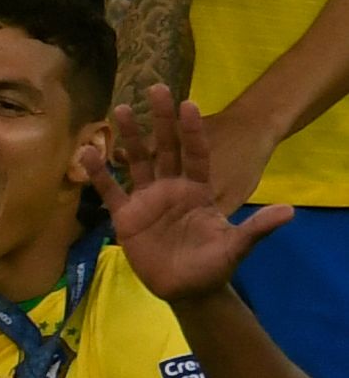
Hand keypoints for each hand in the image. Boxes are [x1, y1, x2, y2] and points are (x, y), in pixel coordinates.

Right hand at [81, 88, 289, 306]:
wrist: (186, 289)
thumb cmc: (213, 266)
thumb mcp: (237, 246)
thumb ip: (257, 227)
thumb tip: (289, 211)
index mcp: (197, 190)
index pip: (196, 154)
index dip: (192, 131)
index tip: (189, 104)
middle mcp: (171, 188)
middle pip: (165, 147)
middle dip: (160, 119)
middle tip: (156, 88)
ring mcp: (147, 199)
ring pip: (137, 161)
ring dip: (129, 137)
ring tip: (118, 108)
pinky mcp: (125, 215)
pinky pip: (110, 190)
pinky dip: (99, 173)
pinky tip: (88, 152)